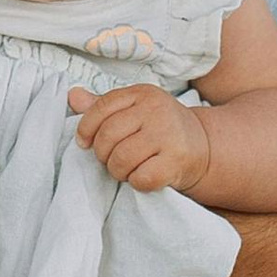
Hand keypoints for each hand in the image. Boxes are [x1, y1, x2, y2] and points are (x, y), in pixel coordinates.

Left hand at [67, 82, 211, 195]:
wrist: (204, 147)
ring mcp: (168, 135)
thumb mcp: (135, 110)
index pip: (102, 107)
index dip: (86, 128)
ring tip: (127, 169)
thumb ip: (103, 106)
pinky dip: (136, 182)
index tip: (84, 143)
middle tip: (112, 159)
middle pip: (108, 135)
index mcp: (142, 94)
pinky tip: (144, 176)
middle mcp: (156, 110)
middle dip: (103, 154)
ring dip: (118, 171)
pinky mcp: (177, 161)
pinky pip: (141, 178)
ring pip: (121, 159)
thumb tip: (72, 96)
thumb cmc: (160, 129)